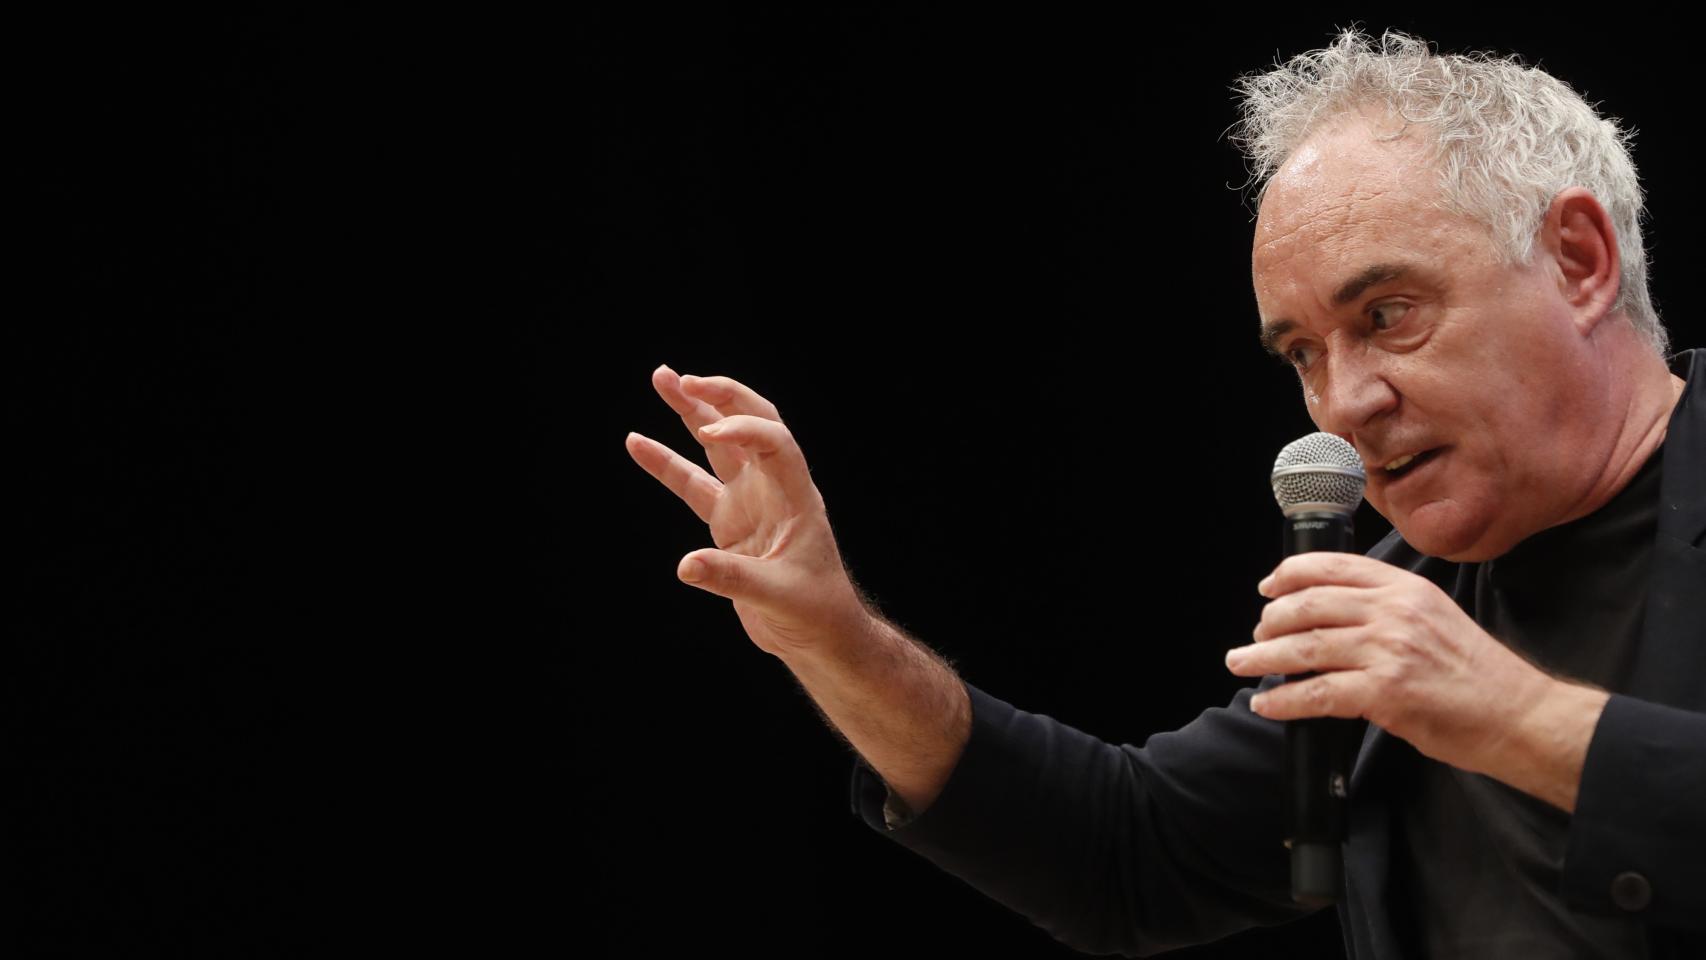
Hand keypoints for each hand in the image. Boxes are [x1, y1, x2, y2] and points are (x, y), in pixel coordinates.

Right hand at [625, 364, 869, 659]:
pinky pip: (692, 485)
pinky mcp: (728, 522)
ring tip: (662, 379)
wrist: (818, 635)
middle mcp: (772, 489)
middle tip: (682, 378)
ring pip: (716, 446)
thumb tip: (687, 566)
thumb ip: (732, 579)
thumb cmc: (815, 612)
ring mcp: (748, 501)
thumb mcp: (778, 597)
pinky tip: (638, 442)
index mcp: (796, 497)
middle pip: (749, 425)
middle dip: (719, 396)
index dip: (746, 430)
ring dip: (691, 412)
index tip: (710, 431)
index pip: (775, 444)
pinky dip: (666, 464)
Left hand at [1224, 552, 1558, 777]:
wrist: (1519, 714)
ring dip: (1263, 657)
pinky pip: (1317, 694)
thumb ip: (1389, 610)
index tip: (1268, 587)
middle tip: (1254, 635)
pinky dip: (1284, 700)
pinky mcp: (1385, 692)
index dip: (1291, 574)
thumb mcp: (1436, 618)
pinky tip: (1267, 704)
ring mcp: (1389, 651)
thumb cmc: (1478, 674)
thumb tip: (1332, 616)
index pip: (1334, 566)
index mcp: (1406, 588)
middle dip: (1271, 620)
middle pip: (1310, 605)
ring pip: (1305, 648)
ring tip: (1240, 662)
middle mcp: (1394, 612)